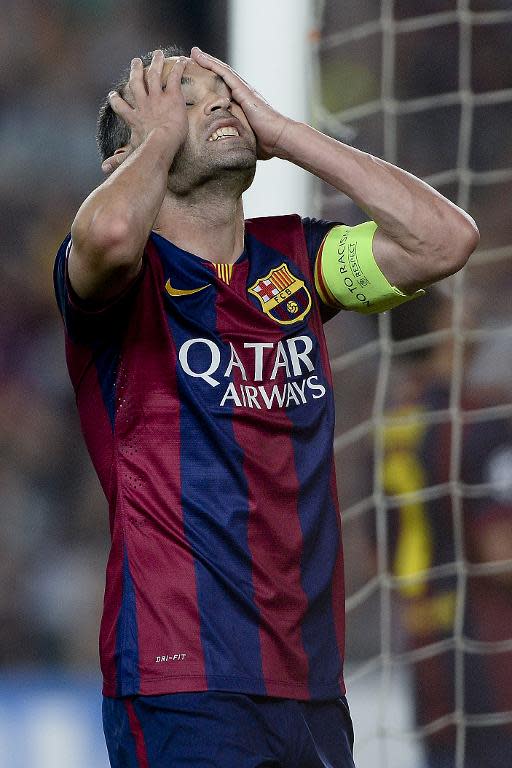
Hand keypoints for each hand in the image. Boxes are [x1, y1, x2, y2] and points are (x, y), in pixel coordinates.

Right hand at [102, 51, 188, 173]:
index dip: (116, 101)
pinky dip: (178, 68)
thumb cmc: (147, 152)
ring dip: (156, 63)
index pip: (121, 107)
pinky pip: (174, 77)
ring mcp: (157, 98)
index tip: (113, 95)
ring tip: (158, 54)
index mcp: (134, 118)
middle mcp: (144, 104)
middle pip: (137, 83)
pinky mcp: (172, 95)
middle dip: (135, 71)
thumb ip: (119, 160)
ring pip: (154, 75)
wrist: (162, 142)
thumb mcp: (131, 155)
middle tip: (135, 62)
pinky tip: (182, 60)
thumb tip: (103, 169)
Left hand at [190, 47, 289, 159]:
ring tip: (194, 52)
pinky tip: (203, 58)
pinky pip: (226, 74)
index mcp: (243, 102)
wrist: (279, 138)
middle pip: (222, 74)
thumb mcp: (245, 137)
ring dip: (208, 60)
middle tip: (193, 55)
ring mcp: (244, 90)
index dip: (213, 78)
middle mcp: (243, 92)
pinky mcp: (244, 91)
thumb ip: (236, 135)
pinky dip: (213, 65)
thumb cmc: (266, 142)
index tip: (200, 73)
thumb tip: (228, 146)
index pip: (224, 86)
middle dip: (208, 64)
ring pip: (222, 70)